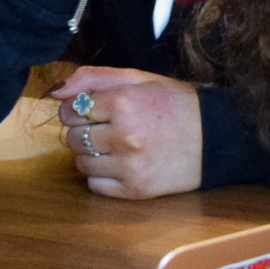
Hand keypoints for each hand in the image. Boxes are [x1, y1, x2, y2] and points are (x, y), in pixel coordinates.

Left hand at [49, 66, 203, 199]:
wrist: (215, 139)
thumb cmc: (175, 104)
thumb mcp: (138, 79)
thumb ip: (94, 78)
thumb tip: (54, 91)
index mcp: (124, 103)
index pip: (70, 110)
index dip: (76, 109)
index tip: (92, 109)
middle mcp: (124, 136)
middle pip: (71, 137)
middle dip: (83, 131)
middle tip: (106, 127)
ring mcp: (129, 167)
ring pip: (81, 162)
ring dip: (91, 154)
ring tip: (115, 146)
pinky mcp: (135, 190)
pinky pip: (95, 185)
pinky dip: (101, 175)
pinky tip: (121, 163)